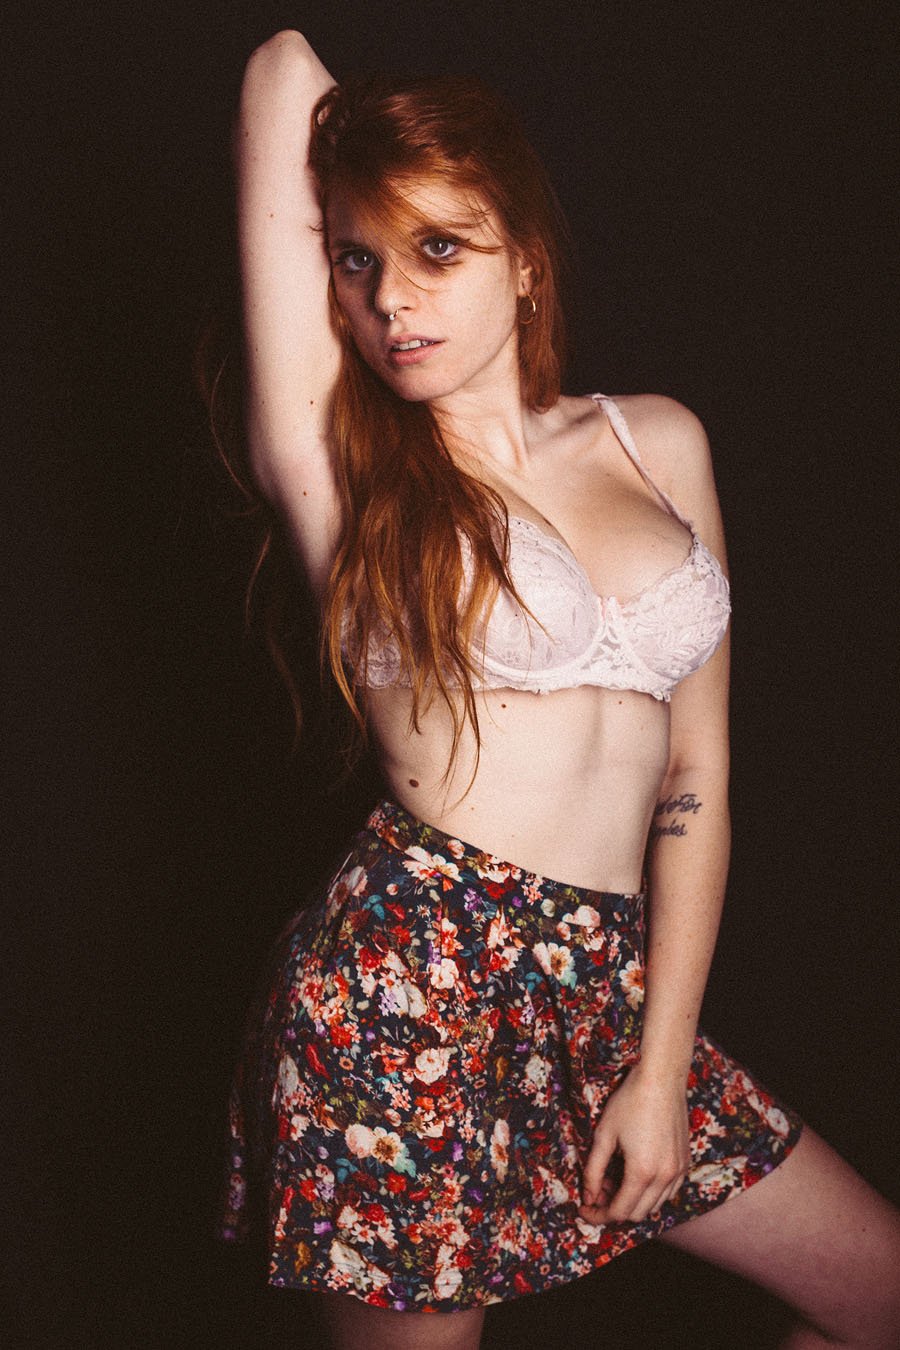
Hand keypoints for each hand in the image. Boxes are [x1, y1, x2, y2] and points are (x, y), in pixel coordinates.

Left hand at [578, 1063, 690, 1224]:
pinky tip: (635, 1174)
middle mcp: (664, 1177)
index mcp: (642, 1172)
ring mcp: (678, 1171)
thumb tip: (588, 1197)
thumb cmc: (630, 1102)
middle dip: (613, 1209)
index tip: (584, 1209)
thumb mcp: (604, 1135)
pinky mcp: (684, 1162)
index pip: (619, 1212)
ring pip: (654, 1206)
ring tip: (614, 1179)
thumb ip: (594, 1171)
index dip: (598, 1215)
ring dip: (632, 1201)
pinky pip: (667, 1192)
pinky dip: (650, 1193)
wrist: (662, 1079)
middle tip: (597, 1191)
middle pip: (637, 1214)